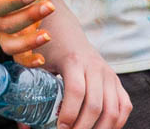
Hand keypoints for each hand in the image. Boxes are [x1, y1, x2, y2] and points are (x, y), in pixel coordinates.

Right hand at [0, 0, 55, 66]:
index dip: (11, 4)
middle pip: (2, 26)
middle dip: (26, 18)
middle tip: (50, 6)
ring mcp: (2, 27)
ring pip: (8, 46)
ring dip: (28, 43)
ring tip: (48, 34)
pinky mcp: (18, 35)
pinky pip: (18, 56)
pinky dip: (28, 61)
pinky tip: (43, 60)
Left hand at [36, 11, 131, 128]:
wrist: (65, 30)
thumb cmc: (48, 50)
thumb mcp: (36, 66)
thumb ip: (30, 94)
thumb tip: (25, 127)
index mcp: (73, 60)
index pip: (76, 90)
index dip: (69, 114)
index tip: (60, 128)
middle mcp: (95, 66)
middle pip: (95, 105)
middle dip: (83, 127)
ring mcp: (109, 74)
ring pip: (113, 109)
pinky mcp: (116, 80)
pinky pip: (125, 106)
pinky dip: (117, 123)